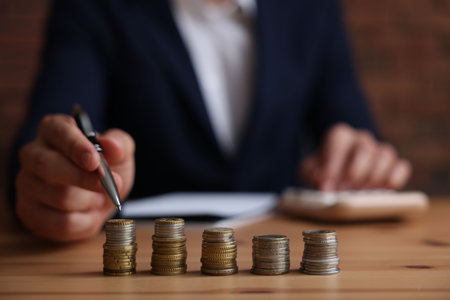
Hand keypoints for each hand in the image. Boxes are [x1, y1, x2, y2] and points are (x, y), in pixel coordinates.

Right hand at [16, 114, 134, 241]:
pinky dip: (85, 221)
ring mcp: (27, 184)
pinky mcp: (29, 212)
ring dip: (90, 201)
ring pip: (59, 197)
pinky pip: (61, 222)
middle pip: (47, 166)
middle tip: (108, 185)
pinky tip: (89, 213)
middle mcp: (32, 153)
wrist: (99, 197)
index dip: (76, 146)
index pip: (58, 132)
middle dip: (83, 178)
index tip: (94, 161)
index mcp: (53, 129)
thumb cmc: (105, 168)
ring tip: (98, 197)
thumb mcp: (119, 152)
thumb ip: (119, 145)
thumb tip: (111, 145)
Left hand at [300, 123, 411, 190]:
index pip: (339, 140)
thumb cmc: (323, 174)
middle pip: (364, 149)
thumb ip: (312, 173)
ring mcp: (380, 151)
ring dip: (373, 178)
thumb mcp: (310, 172)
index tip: (326, 185)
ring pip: (385, 156)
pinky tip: (382, 193)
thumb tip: (320, 180)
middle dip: (353, 174)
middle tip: (344, 193)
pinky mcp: (395, 165)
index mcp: (340, 136)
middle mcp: (362, 139)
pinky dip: (394, 179)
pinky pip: (402, 167)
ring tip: (360, 196)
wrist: (336, 181)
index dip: (333, 163)